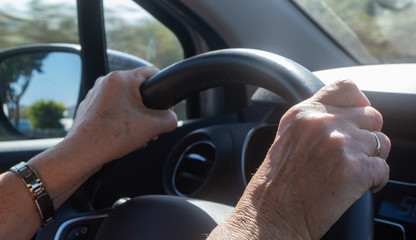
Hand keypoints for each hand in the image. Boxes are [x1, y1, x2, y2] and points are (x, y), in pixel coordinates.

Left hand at [67, 66, 177, 163]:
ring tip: (136, 135)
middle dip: (148, 110)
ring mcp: (95, 94)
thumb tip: (171, 118)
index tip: (165, 107)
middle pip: (139, 90)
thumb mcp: (153, 126)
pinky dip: (122, 121)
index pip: (152, 72)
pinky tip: (123, 137)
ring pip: (126, 101)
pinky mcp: (90, 107)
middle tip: (150, 127)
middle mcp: (106, 82)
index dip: (163, 89)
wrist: (82, 153)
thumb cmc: (112, 136)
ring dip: (136, 117)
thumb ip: (170, 119)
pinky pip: (113, 110)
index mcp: (121, 78)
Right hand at [209, 80, 389, 238]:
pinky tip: (358, 186)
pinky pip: (384, 168)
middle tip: (352, 152)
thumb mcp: (288, 136)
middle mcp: (324, 123)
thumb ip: (315, 119)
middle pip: (372, 115)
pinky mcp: (357, 169)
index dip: (359, 102)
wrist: (273, 213)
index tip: (357, 117)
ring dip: (372, 157)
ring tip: (353, 170)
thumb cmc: (277, 181)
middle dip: (367, 134)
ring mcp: (342, 144)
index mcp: (305, 113)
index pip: (347, 87)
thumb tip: (346, 114)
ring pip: (382, 142)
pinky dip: (375, 180)